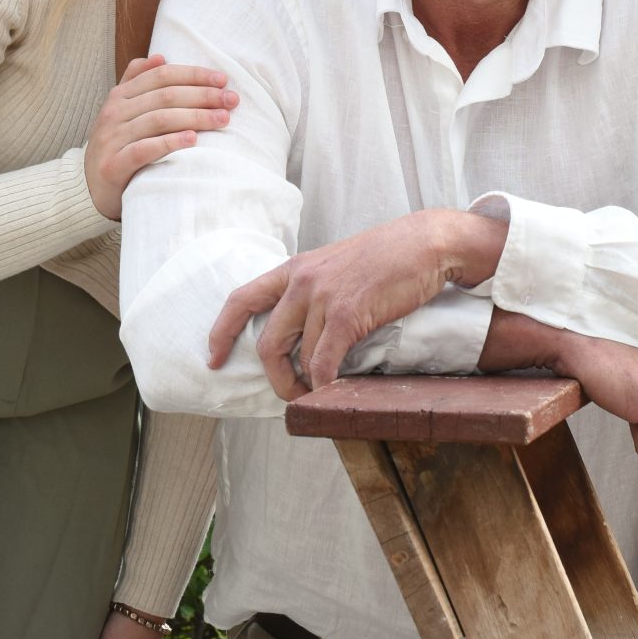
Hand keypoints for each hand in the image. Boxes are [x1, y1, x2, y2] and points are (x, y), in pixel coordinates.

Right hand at [85, 56, 236, 219]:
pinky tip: (194, 139)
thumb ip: (137, 81)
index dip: (194, 74)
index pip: (162, 76)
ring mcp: (112, 138)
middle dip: (203, 96)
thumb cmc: (116, 145)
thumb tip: (160, 57)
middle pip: (165, 96)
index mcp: (119, 95)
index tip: (223, 80)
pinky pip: (144, 149)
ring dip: (195, 117)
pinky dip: (171, 142)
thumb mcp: (121, 111)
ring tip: (222, 119)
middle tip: (231, 100)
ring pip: (159, 119)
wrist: (88, 188)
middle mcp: (114, 112)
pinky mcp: (113, 165)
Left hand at [206, 209, 503, 398]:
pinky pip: (325, 361)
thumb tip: (300, 330)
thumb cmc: (386, 257)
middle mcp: (302, 281)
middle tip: (288, 394)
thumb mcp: (335, 265)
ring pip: (300, 357)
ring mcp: (324, 297)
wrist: (424, 243)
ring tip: (321, 393)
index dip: (221, 331)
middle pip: (268, 342)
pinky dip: (325, 383)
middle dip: (274, 377)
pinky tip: (332, 389)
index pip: (241, 299)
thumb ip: (313, 291)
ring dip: (307, 385)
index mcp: (295, 269)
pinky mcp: (348, 313)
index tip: (213, 357)